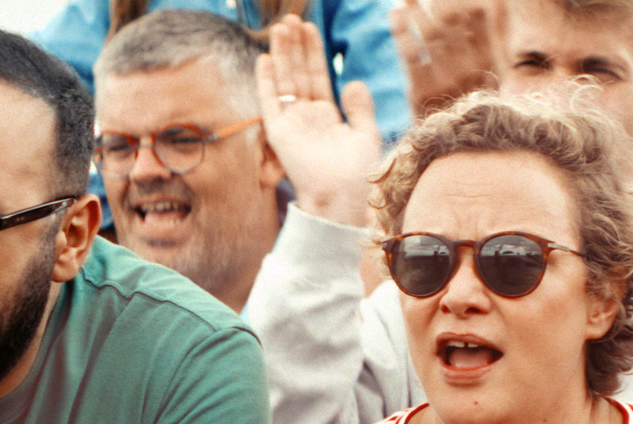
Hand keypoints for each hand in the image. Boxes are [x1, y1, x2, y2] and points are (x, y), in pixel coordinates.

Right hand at [256, 14, 383, 226]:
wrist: (342, 195)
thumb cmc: (357, 173)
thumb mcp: (366, 133)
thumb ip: (360, 108)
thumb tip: (354, 81)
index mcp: (327, 117)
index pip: (317, 77)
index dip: (314, 52)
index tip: (311, 28)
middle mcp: (306, 117)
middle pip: (298, 74)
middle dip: (295, 46)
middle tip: (291, 19)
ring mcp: (291, 124)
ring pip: (284, 82)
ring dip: (282, 55)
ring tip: (281, 28)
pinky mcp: (279, 133)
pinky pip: (269, 102)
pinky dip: (266, 81)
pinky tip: (266, 59)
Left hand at [389, 0, 505, 119]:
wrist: (462, 148)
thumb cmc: (479, 105)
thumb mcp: (498, 70)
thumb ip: (495, 35)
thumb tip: (494, 1)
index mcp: (490, 57)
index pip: (475, 14)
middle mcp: (470, 66)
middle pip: (449, 20)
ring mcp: (446, 78)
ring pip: (428, 34)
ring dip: (415, 10)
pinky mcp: (423, 90)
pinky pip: (410, 54)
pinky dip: (401, 31)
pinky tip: (394, 14)